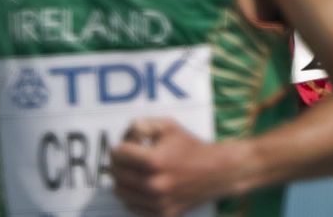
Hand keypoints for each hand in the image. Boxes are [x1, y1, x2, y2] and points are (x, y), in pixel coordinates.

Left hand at [109, 118, 241, 216]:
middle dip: (119, 162)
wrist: (217, 172)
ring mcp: (158, 203)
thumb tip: (124, 135)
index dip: (121, 145)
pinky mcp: (162, 214)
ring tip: (135, 170)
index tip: (128, 144)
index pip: (117, 154)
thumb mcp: (168, 126)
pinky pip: (132, 206)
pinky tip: (141, 185)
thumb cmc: (191, 147)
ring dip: (123, 179)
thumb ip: (141, 125)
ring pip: (120, 192)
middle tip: (129, 157)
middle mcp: (154, 185)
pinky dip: (131, 195)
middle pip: (116, 173)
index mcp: (155, 161)